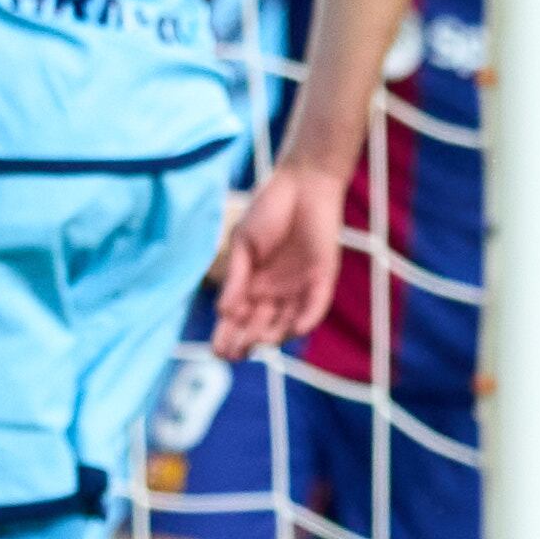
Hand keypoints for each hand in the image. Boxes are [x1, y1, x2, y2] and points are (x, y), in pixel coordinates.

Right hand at [209, 164, 347, 357]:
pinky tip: (291, 329)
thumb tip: (224, 313)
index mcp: (253, 284)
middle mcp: (276, 291)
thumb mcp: (243, 245)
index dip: (228, 336)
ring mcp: (299, 287)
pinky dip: (306, 319)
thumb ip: (236, 278)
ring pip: (286, 322)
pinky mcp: (323, 278)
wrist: (301, 184)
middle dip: (245, 342)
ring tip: (255, 344)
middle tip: (232, 354)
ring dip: (271, 336)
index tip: (216, 351)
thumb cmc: (268, 210)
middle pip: (260, 326)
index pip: (239, 319)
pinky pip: (315, 306)